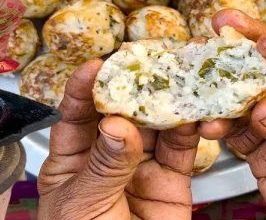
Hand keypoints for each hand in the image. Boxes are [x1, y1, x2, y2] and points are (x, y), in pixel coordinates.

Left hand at [38, 60, 199, 219]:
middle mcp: (106, 160)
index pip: (74, 116)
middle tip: (148, 60)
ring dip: (166, 101)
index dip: (84, 87)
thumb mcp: (84, 206)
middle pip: (119, 113)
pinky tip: (195, 110)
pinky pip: (182, 151)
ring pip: (154, 127)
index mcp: (70, 162)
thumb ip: (105, 165)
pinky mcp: (172, 185)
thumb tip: (118, 125)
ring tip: (177, 77)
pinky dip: (191, 129)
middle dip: (133, 85)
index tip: (96, 64)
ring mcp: (140, 170)